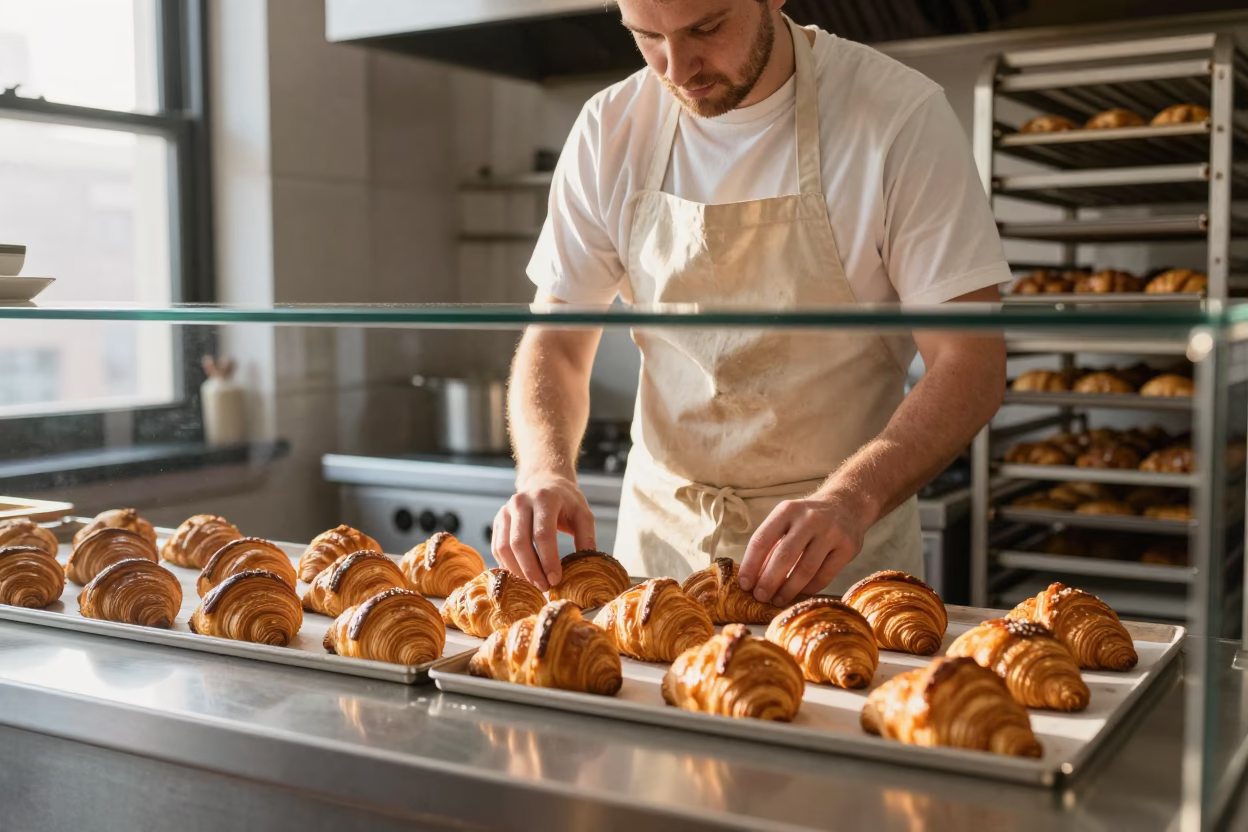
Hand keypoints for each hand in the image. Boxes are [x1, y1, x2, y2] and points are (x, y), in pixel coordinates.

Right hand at [492, 473, 595, 590]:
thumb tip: (587, 563)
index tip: (556, 579)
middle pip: (519, 543)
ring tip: (534, 584)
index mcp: (544, 498)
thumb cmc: (566, 501)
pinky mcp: (498, 521)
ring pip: (504, 547)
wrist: (544, 482)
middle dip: (531, 570)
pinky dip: (507, 565)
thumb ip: (586, 537)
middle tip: (544, 587)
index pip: (543, 534)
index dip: (548, 560)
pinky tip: (521, 576)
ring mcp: (505, 511)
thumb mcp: (583, 514)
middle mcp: (521, 502)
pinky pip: (497, 548)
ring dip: (518, 571)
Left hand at [737, 491, 870, 605]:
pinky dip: (809, 588)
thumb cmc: (806, 519)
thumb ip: (770, 546)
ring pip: (806, 569)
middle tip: (760, 597)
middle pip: (784, 556)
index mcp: (787, 510)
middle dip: (769, 581)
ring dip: (788, 590)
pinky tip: (799, 594)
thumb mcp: (786, 521)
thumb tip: (753, 580)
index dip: (750, 565)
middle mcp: (809, 519)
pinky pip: (824, 576)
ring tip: (778, 600)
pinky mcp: (847, 547)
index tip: (744, 585)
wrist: (846, 505)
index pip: (762, 540)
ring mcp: (831, 532)